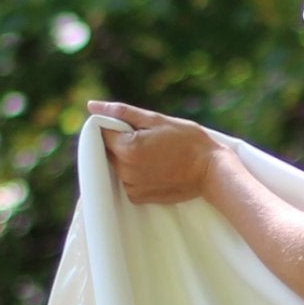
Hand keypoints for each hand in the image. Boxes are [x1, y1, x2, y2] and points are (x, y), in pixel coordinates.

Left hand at [87, 100, 226, 204]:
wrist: (211, 172)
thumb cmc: (188, 141)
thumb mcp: (157, 120)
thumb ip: (122, 112)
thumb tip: (92, 106)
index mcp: (127, 148)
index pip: (102, 132)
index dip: (115, 125)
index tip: (135, 126)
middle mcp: (124, 170)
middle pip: (108, 150)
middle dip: (121, 142)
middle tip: (148, 139)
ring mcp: (131, 186)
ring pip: (118, 165)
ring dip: (128, 158)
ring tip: (154, 154)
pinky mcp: (139, 197)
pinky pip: (127, 180)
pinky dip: (135, 173)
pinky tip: (155, 168)